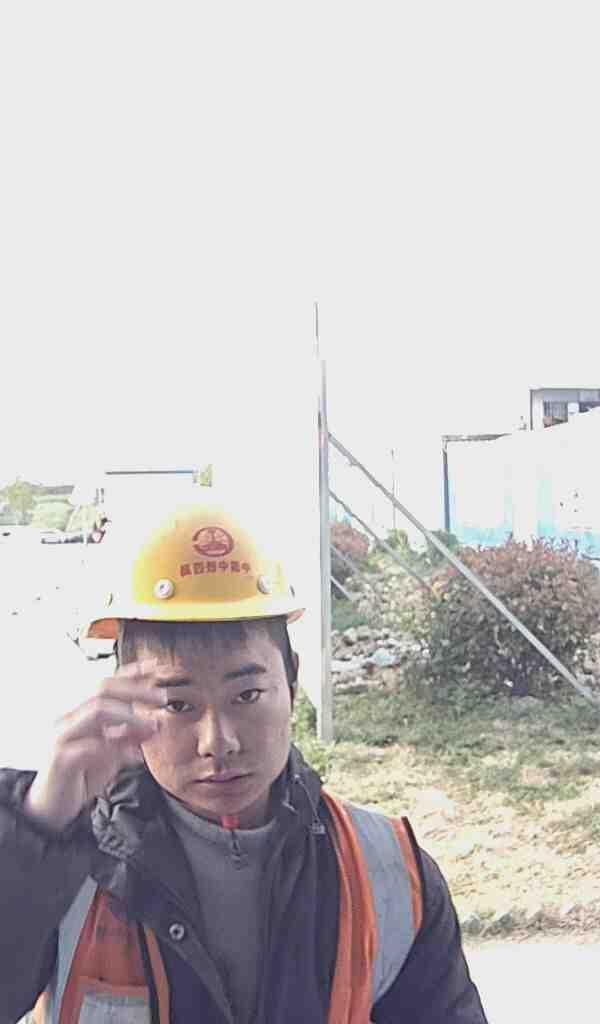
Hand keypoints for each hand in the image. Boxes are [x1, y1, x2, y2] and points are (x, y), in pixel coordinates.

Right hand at [24, 659, 165, 830]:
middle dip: (135, 690)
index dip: (131, 674)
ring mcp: (62, 735)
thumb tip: (153, 724)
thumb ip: (128, 738)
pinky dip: (117, 747)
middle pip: (102, 690)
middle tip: (161, 698)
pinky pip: (92, 745)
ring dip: (130, 717)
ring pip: (98, 711)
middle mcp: (68, 718)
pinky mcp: (61, 757)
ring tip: (152, 727)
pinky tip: (135, 755)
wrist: (51, 809)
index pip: (105, 684)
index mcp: (79, 714)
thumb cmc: (79, 778)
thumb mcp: (111, 755)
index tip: (155, 668)